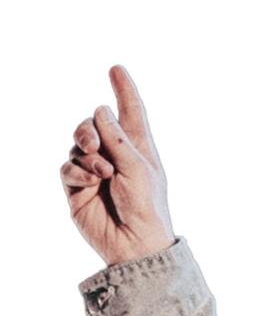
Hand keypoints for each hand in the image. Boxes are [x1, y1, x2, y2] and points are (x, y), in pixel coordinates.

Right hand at [59, 63, 174, 267]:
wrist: (135, 245)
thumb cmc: (146, 209)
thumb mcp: (137, 169)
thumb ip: (117, 139)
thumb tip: (99, 111)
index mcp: (136, 150)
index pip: (129, 113)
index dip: (123, 91)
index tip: (116, 69)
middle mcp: (114, 157)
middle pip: (91, 125)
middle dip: (88, 129)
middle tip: (92, 142)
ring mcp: (94, 172)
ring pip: (77, 146)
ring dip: (87, 154)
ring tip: (102, 172)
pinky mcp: (79, 189)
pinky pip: (69, 169)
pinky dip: (78, 171)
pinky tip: (91, 182)